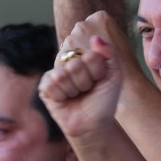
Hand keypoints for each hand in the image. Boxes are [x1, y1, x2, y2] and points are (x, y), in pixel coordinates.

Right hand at [38, 18, 124, 141]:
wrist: (94, 123)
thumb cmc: (104, 100)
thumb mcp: (115, 76)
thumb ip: (110, 54)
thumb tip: (96, 38)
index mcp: (86, 56)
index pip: (91, 56)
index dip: (98, 72)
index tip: (100, 80)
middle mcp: (70, 61)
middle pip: (75, 64)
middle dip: (85, 82)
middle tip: (88, 89)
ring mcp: (56, 73)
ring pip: (62, 75)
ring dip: (74, 89)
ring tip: (77, 94)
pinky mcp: (45, 86)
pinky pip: (51, 84)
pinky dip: (62, 95)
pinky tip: (66, 99)